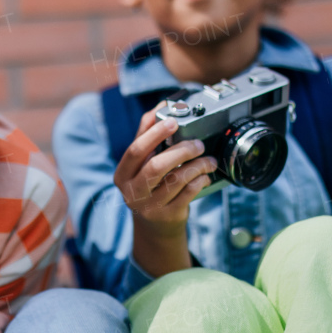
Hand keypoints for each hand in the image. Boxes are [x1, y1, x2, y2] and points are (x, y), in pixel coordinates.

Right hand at [114, 108, 217, 227]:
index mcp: (122, 175)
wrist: (154, 227)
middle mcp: (132, 192)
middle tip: (198, 143)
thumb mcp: (141, 164)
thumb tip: (161, 106)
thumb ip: (147, 134)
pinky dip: (200, 180)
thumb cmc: (148, 186)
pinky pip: (189, 193)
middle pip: (156, 166)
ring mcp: (150, 206)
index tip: (173, 121)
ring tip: (209, 159)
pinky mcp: (169, 216)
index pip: (135, 150)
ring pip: (177, 180)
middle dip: (181, 151)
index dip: (155, 134)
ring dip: (197, 165)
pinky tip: (205, 175)